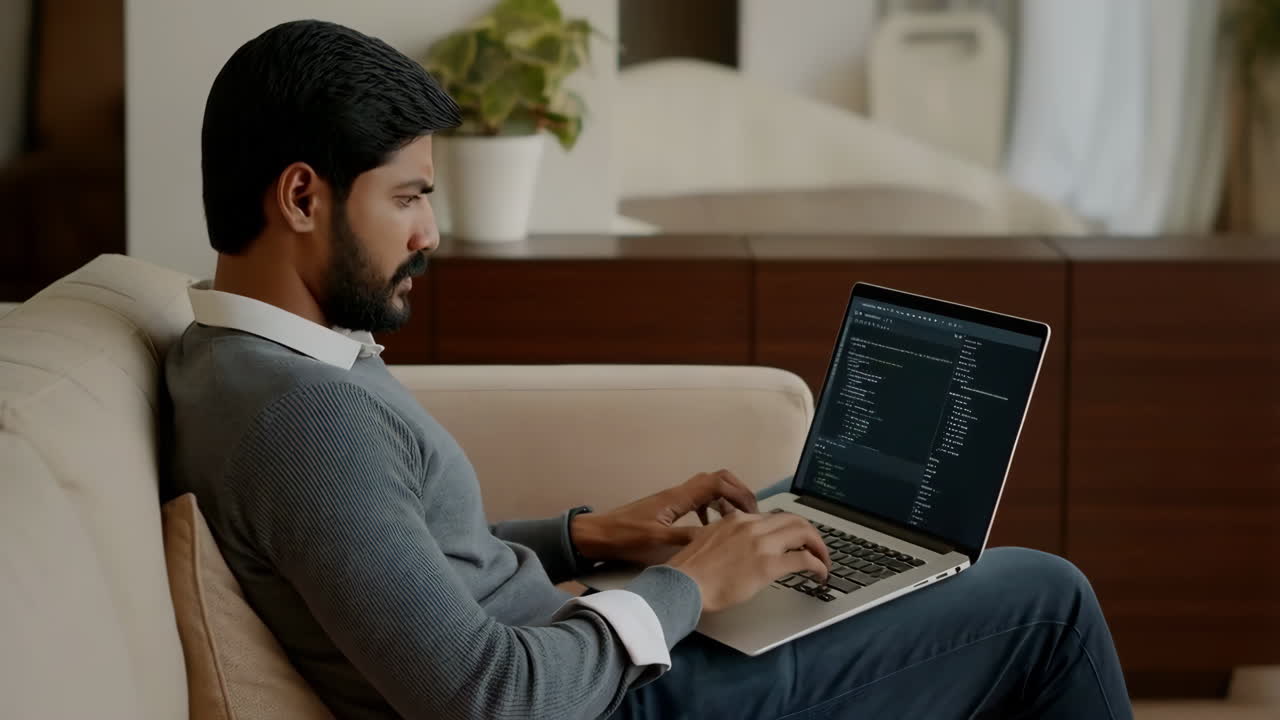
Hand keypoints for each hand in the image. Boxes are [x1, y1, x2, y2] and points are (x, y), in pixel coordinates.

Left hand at [571, 470, 759, 566]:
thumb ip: (688, 537)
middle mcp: (678, 493)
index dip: (739, 493)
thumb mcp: (657, 542)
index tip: (753, 513)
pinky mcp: (667, 509)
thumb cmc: (624, 538)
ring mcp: (672, 500)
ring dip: (725, 500)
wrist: (596, 536)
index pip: (717, 483)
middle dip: (737, 492)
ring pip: (707, 489)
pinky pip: (697, 501)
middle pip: (716, 479)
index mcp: (678, 498)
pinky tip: (710, 528)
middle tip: (750, 514)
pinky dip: (710, 509)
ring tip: (737, 522)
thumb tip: (720, 536)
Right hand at [666, 511, 830, 612]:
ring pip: (803, 533)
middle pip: (794, 519)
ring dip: (819, 547)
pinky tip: (820, 575)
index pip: (773, 517)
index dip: (789, 528)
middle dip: (811, 534)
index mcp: (737, 519)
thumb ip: (725, 537)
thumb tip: (735, 547)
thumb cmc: (689, 571)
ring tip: (824, 561)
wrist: (682, 584)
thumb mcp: (706, 541)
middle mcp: (751, 525)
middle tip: (817, 549)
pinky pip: (804, 559)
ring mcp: (761, 543)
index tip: (795, 540)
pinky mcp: (768, 564)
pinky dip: (818, 565)